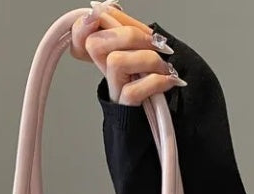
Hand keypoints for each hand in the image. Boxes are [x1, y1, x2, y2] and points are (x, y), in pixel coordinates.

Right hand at [71, 3, 186, 106]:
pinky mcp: (126, 110)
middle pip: (95, 44)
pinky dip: (156, 82)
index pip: (81, 36)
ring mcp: (115, 91)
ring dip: (147, 58)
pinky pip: (132, 92)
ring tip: (164, 66)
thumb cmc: (162, 84)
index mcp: (110, 55)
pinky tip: (168, 81)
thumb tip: (108, 9)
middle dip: (128, 34)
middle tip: (152, 43)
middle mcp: (108, 73)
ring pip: (115, 62)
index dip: (82, 26)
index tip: (97, 17)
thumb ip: (127, 30)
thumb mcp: (145, 51)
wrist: (172, 122)